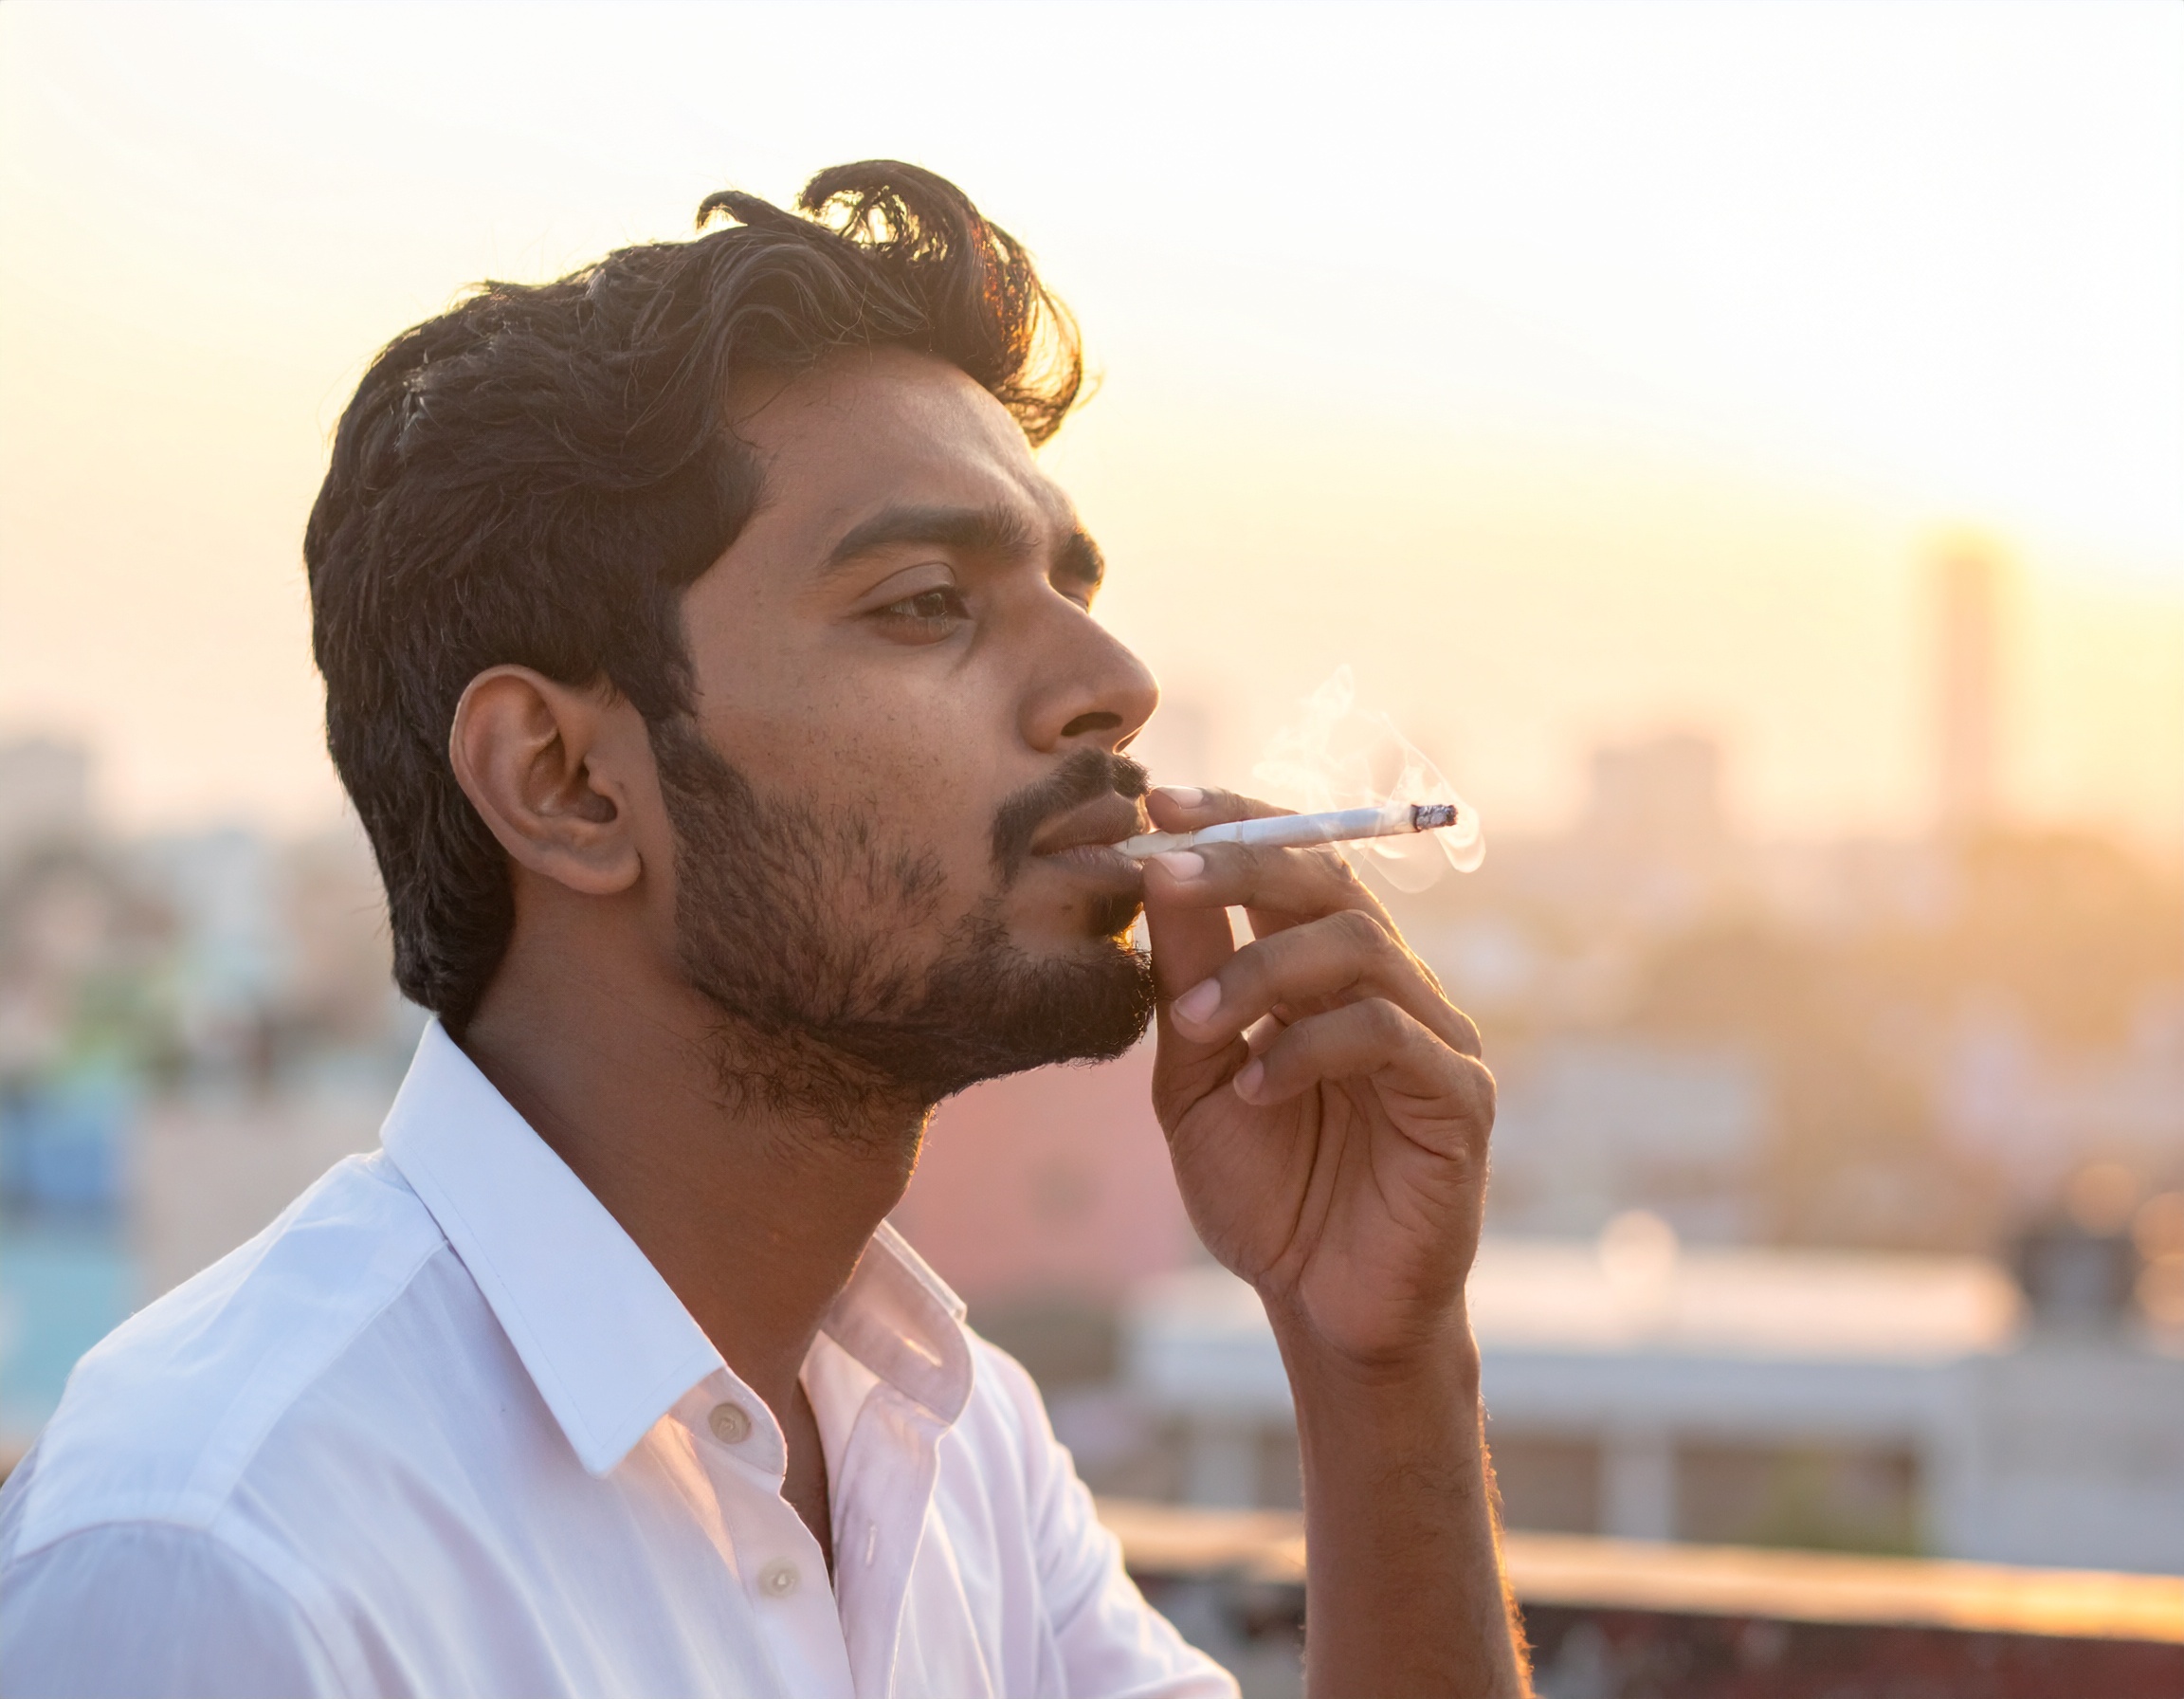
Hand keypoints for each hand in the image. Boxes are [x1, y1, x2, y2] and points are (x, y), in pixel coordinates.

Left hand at [1141, 786, 1496, 1373]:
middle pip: (1330, 880)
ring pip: (1358, 947)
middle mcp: (1392, 986)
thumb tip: (1154, 871)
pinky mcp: (1460, 1097)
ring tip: (1194, 1022)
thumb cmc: (1266, 1193)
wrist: (1322, 1308)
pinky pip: (1386, 1035)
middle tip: (1163, 871)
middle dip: (1241, 864)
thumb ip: (1186, 981)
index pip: (1293, 862)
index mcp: (1329, 972)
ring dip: (1260, 970)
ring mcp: (1435, 1037)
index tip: (1157, 801)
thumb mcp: (1195, 1078)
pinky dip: (1306, 1048)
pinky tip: (1253, 1089)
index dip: (1233, 821)